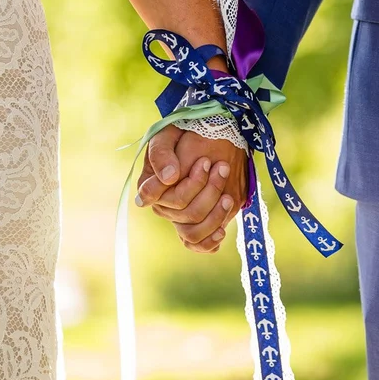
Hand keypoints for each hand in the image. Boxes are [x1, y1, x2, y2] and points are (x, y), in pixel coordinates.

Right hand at [136, 125, 247, 252]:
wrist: (208, 139)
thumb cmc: (183, 135)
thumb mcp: (167, 135)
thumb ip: (162, 154)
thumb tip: (169, 178)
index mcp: (150, 186)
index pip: (157, 196)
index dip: (187, 184)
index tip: (205, 162)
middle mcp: (163, 206)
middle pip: (184, 211)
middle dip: (208, 190)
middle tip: (223, 167)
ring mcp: (180, 217)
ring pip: (192, 231)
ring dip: (214, 214)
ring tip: (227, 195)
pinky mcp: (198, 223)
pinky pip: (198, 244)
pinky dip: (210, 241)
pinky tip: (222, 230)